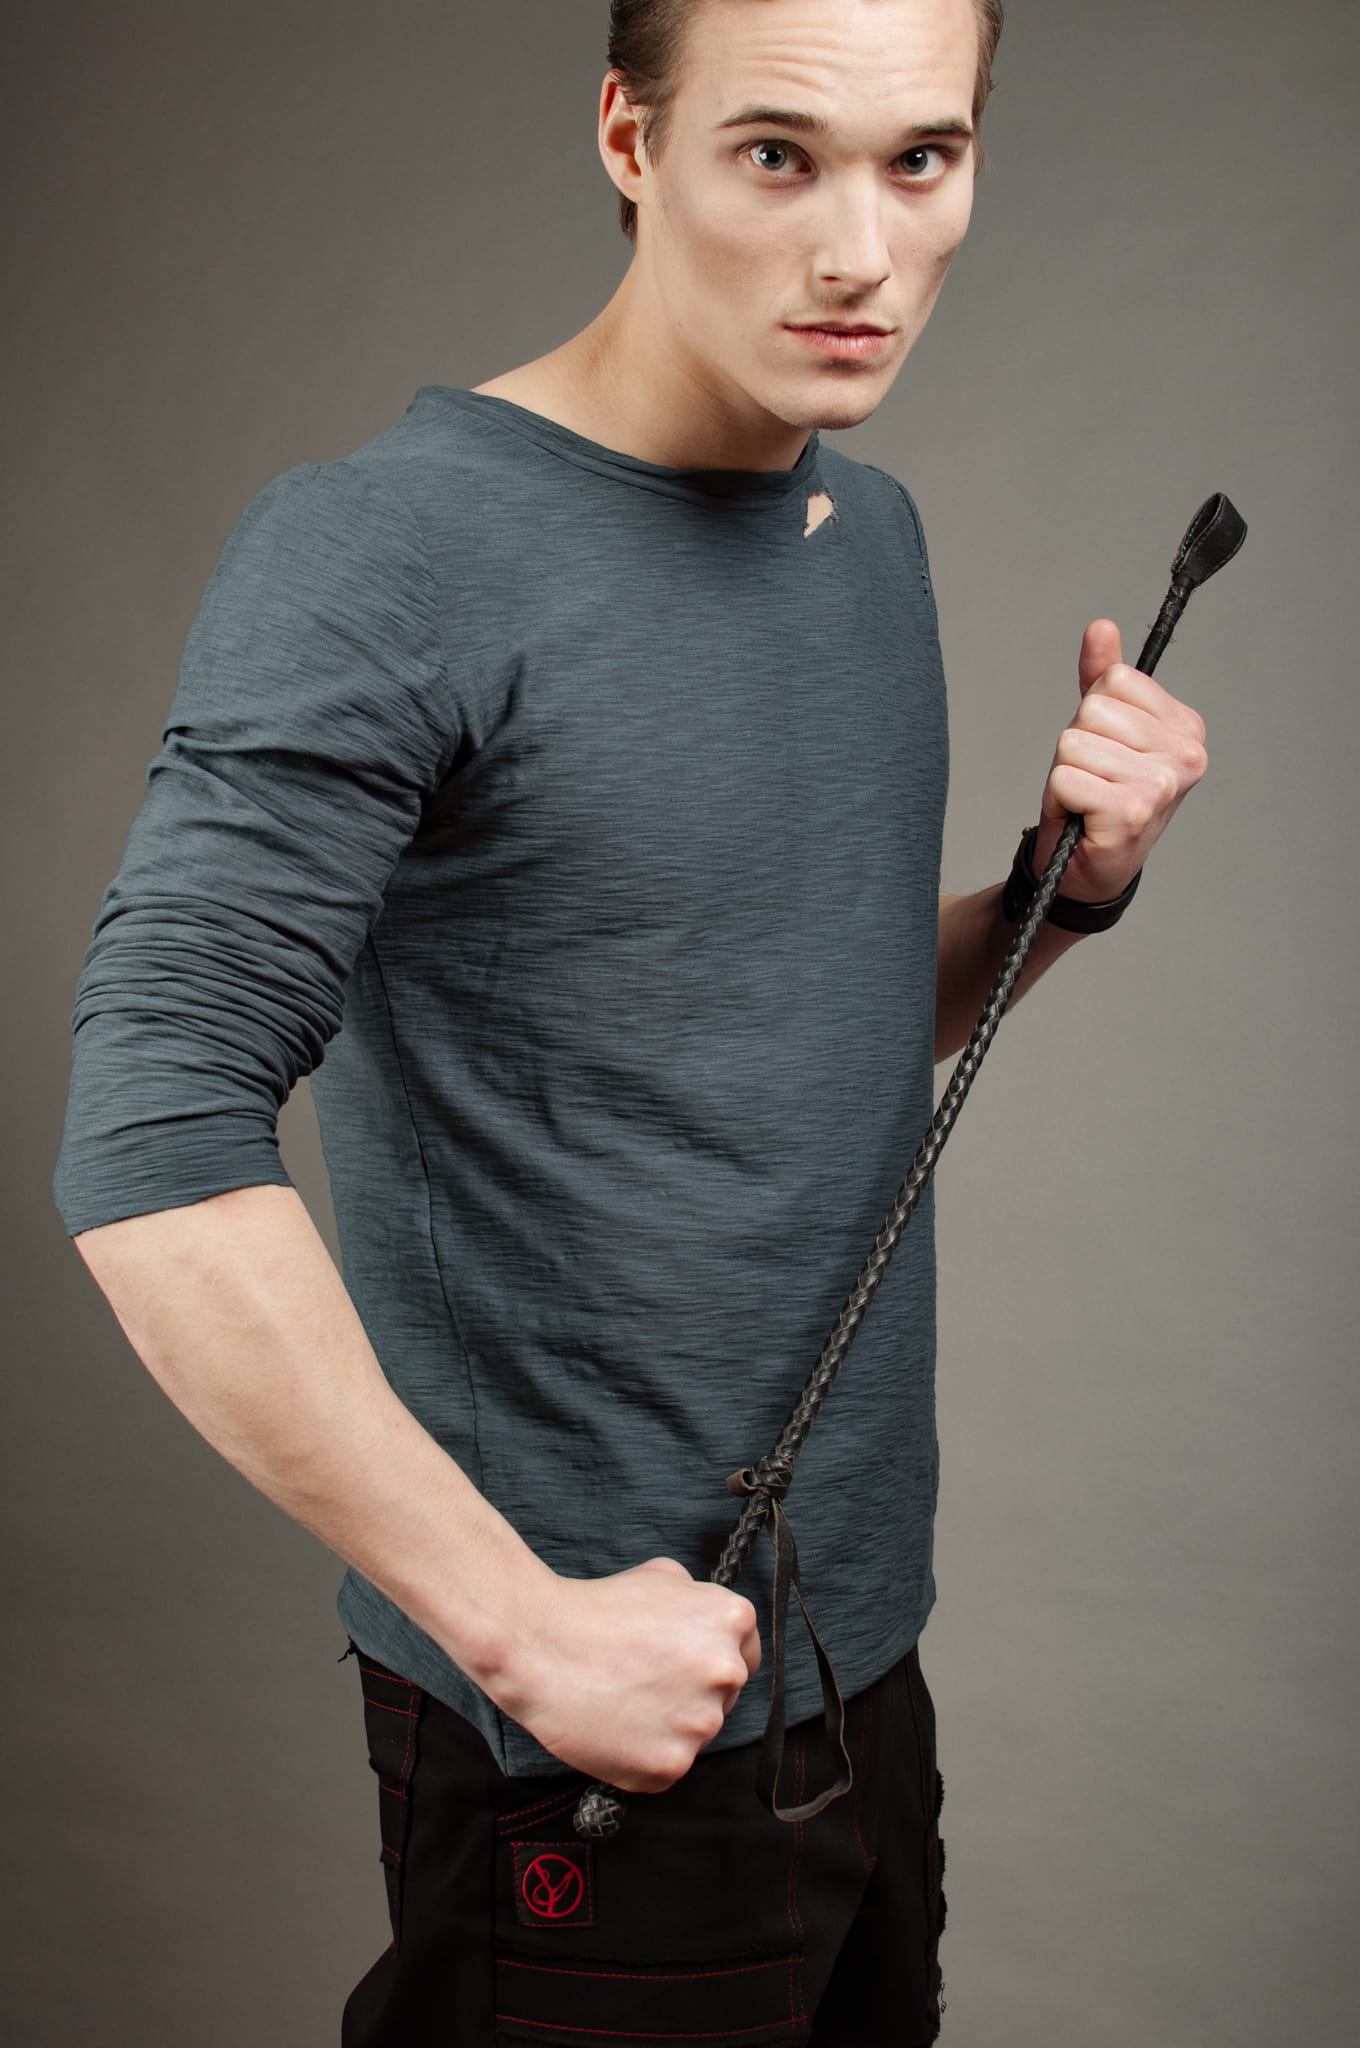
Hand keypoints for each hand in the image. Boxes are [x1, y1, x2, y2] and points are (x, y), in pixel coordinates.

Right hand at [493, 1556, 761, 1792]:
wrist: (541, 1644)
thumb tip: (707, 1623)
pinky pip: (666, 1767)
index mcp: (732, 1621)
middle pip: (723, 1697)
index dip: (711, 1661)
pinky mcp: (671, 1765)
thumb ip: (697, 1600)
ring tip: (623, 1702)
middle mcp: (726, 1672)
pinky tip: (614, 1728)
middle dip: (690, 1693)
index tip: (685, 1667)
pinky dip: (643, 1756)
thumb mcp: (660, 1575)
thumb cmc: (595, 1608)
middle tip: (644, 1682)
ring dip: (667, 1726)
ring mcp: (700, 1723)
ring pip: (694, 1734)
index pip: (747, 1655)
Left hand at [1031, 619, 1207, 902]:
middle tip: (1090, 781)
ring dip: (1065, 775)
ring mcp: (1161, 784)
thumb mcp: (1101, 731)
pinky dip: (1059, 800)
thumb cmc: (1097, 799)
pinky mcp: (1131, 811)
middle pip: (1092, 710)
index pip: (1115, 679)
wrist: (1089, 871)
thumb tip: (1101, 628)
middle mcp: (1185, 754)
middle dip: (1076, 746)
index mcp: (1186, 727)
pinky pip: (1065, 777)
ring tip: (1085, 800)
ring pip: (1073, 743)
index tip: (1105, 751)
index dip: (1093, 714)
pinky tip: (1080, 818)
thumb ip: (1102, 678)